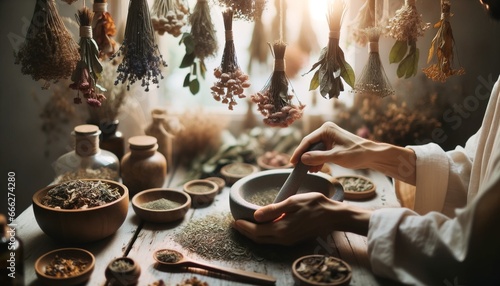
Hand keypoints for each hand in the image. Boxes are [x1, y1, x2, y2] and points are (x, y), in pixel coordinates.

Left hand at [232, 192, 371, 244]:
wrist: (334, 216)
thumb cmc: (315, 205)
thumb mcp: (292, 202)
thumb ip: (273, 210)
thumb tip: (255, 215)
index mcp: (281, 229)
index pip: (256, 230)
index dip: (244, 226)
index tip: (235, 220)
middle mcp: (284, 238)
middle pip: (259, 238)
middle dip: (246, 231)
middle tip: (236, 224)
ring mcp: (289, 240)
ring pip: (266, 240)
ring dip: (254, 233)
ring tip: (245, 225)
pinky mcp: (293, 239)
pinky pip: (273, 239)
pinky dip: (263, 234)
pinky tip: (262, 227)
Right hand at [290, 122, 372, 172]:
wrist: (371, 155)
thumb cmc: (357, 153)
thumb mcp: (336, 156)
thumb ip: (318, 157)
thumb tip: (302, 159)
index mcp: (326, 130)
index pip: (307, 141)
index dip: (299, 152)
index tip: (292, 163)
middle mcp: (326, 131)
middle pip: (310, 145)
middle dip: (305, 157)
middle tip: (298, 169)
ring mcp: (329, 138)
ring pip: (314, 150)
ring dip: (311, 160)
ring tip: (309, 171)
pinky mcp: (332, 144)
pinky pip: (320, 152)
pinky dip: (318, 160)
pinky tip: (316, 169)